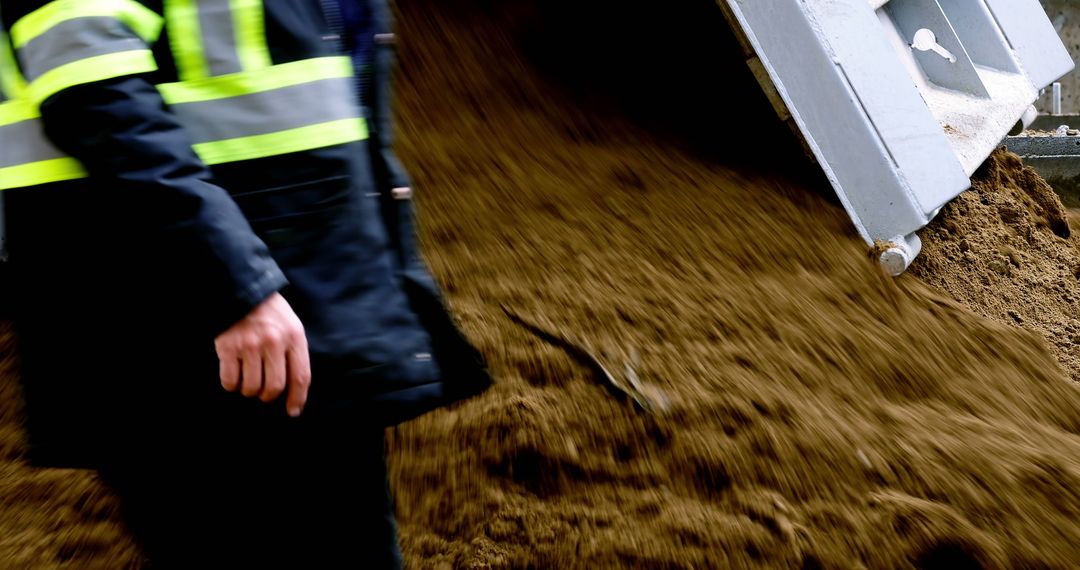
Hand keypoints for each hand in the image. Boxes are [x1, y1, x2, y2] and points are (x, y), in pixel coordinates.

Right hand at [215, 293, 310, 416]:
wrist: (239, 289)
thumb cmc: (269, 312)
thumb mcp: (291, 324)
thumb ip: (294, 351)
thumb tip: (295, 387)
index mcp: (294, 336)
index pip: (301, 376)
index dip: (298, 398)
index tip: (293, 411)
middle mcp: (273, 342)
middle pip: (274, 386)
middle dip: (268, 396)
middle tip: (264, 393)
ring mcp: (249, 345)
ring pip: (251, 387)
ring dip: (249, 390)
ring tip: (248, 381)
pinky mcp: (227, 347)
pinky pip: (229, 381)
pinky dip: (231, 385)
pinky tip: (233, 376)